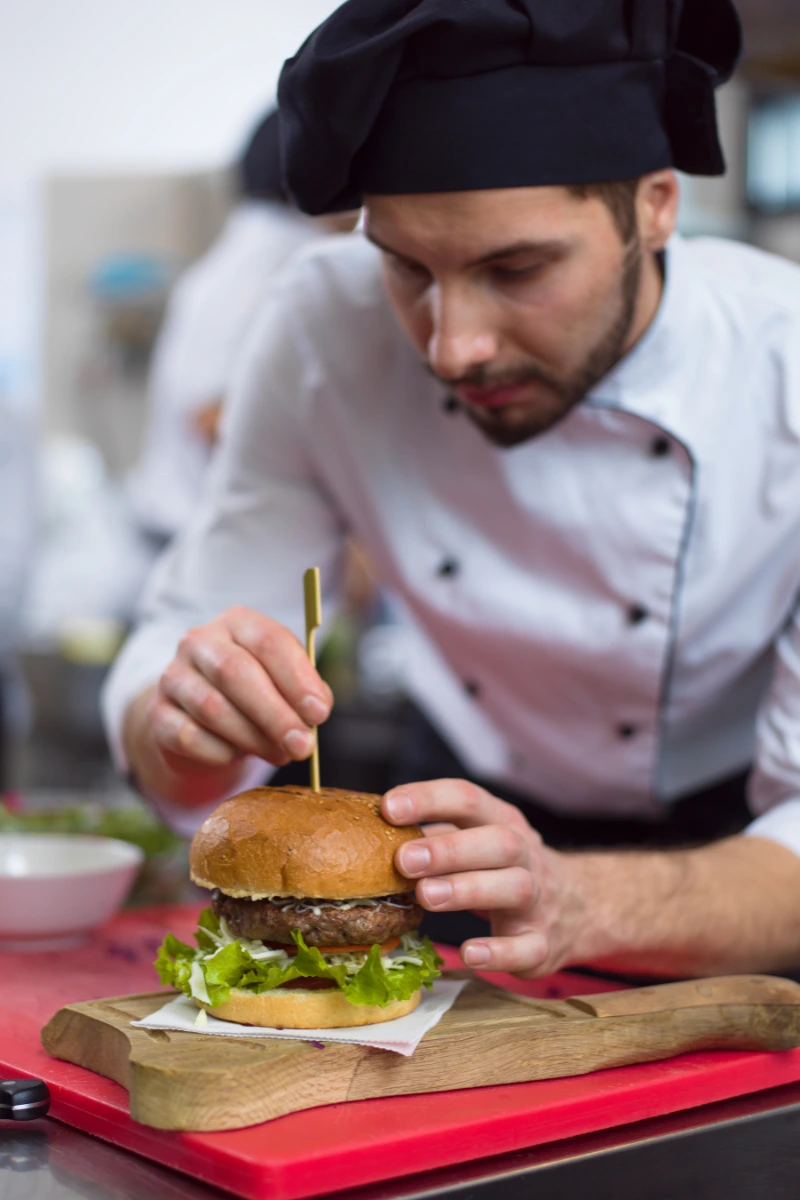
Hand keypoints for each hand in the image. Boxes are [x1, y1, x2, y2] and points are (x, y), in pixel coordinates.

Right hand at [146, 606, 332, 773]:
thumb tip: (314, 712)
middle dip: (275, 714)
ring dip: (252, 738)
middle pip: (236, 672)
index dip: (297, 679)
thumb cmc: (254, 692)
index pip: (268, 641)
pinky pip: (188, 736)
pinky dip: (219, 752)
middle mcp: (200, 641)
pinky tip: (236, 755)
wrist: (198, 716)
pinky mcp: (158, 712)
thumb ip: (305, 689)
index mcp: (238, 622)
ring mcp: (173, 675)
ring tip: (279, 754)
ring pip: (212, 707)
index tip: (319, 713)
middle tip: (302, 746)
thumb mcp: (283, 680)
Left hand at [383, 780, 587, 977]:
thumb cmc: (502, 868)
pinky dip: (499, 952)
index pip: (467, 798)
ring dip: (468, 890)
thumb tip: (374, 829)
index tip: (389, 808)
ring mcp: (539, 899)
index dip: (428, 799)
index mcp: (501, 821)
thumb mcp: (476, 840)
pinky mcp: (543, 944)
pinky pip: (527, 947)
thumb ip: (434, 834)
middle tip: (404, 860)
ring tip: (426, 896)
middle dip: (449, 849)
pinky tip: (469, 953)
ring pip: (514, 887)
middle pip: (497, 842)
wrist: (578, 906)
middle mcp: (525, 854)